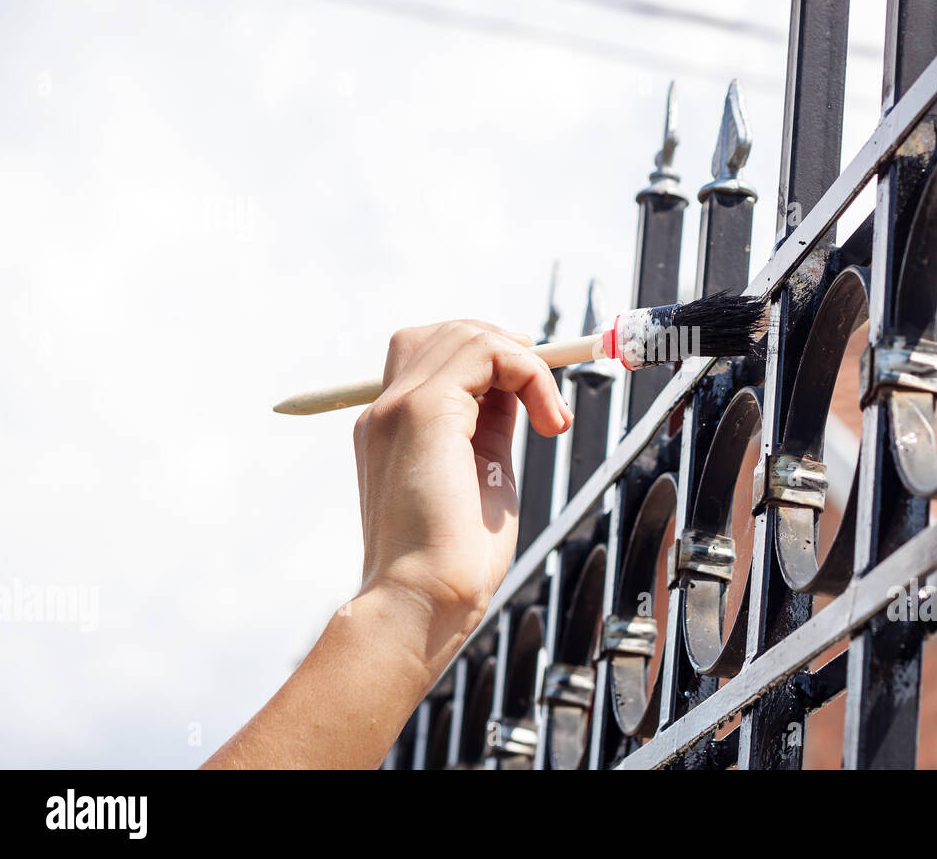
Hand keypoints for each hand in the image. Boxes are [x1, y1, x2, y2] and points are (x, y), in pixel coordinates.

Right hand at [353, 321, 572, 648]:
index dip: (490, 363)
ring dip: (525, 362)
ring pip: (468, 334)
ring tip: (550, 416)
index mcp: (393, 428)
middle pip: (447, 333)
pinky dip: (530, 373)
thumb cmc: (454, 562)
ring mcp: (399, 405)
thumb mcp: (483, 475)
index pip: (435, 357)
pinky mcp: (424, 410)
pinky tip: (549, 420)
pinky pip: (487, 352)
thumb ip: (492, 427)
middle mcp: (386, 409)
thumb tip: (519, 392)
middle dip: (508, 350)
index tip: (533, 395)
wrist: (421, 604)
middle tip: (544, 399)